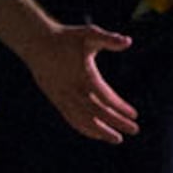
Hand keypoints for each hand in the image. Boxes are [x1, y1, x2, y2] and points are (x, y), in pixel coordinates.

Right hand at [28, 16, 137, 141]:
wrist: (37, 43)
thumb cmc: (67, 38)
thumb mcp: (89, 34)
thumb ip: (108, 39)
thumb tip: (128, 41)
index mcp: (83, 75)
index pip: (105, 96)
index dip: (120, 107)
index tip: (134, 114)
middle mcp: (72, 89)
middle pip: (96, 112)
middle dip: (115, 123)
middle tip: (134, 130)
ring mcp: (63, 97)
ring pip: (83, 119)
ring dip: (100, 131)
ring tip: (117, 139)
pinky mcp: (56, 100)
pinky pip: (71, 118)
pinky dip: (84, 128)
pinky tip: (97, 134)